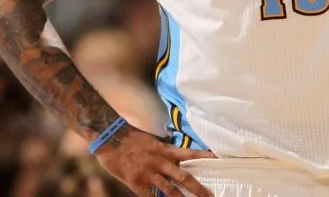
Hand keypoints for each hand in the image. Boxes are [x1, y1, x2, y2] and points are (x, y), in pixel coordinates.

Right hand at [94, 123, 215, 196]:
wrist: (110, 138)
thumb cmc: (131, 139)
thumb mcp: (152, 141)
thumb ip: (165, 151)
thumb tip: (178, 157)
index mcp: (165, 150)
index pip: (190, 153)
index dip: (205, 156)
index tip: (219, 160)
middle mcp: (160, 162)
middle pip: (184, 177)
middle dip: (198, 189)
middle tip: (210, 196)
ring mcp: (149, 173)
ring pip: (170, 190)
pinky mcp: (136, 182)